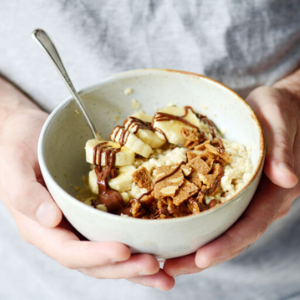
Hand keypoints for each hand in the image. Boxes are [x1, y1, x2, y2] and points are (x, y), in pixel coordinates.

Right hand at [0, 78, 174, 290]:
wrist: (29, 133)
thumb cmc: (17, 147)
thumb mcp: (14, 165)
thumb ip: (26, 194)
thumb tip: (50, 220)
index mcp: (40, 227)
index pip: (68, 251)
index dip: (95, 255)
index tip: (123, 250)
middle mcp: (62, 232)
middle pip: (93, 262)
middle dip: (124, 268)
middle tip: (155, 267)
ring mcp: (79, 224)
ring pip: (107, 255)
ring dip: (135, 266)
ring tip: (165, 274)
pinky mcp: (93, 213)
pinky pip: (114, 233)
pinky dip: (135, 245)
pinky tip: (158, 250)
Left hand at [163, 80, 299, 276]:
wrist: (279, 107)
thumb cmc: (280, 110)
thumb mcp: (280, 121)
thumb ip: (284, 150)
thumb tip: (287, 179)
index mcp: (274, 191)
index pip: (251, 225)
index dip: (226, 244)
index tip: (200, 259)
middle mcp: (259, 201)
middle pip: (232, 237)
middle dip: (201, 257)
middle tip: (168, 270)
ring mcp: (245, 198)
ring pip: (221, 230)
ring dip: (194, 248)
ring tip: (164, 260)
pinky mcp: (231, 190)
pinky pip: (214, 213)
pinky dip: (194, 227)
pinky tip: (173, 230)